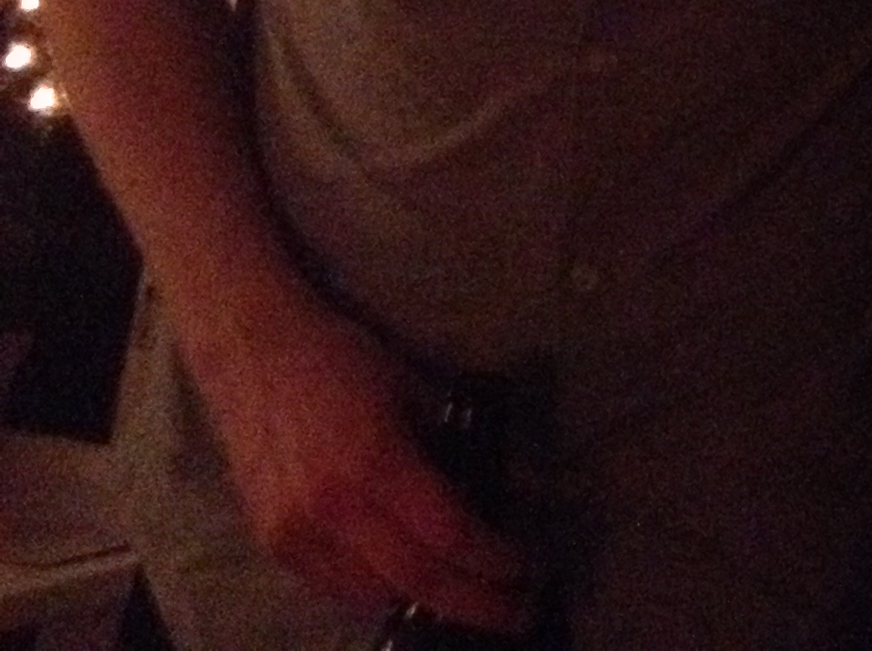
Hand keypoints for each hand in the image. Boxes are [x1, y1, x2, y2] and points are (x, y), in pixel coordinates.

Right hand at [184, 298, 529, 628]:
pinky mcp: (273, 544)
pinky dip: (380, 593)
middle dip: (475, 602)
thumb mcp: (411, 390)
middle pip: (417, 580)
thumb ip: (445, 446)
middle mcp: (331, 511)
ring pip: (376, 594)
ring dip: (429, 602)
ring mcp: (295, 534)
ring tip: (472, 596)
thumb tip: (490, 490)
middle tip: (516, 611)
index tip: (527, 571)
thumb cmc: (340, 359)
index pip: (448, 536)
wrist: (251, 354)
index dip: (494, 562)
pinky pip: (336, 589)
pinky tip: (411, 583)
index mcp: (375, 465)